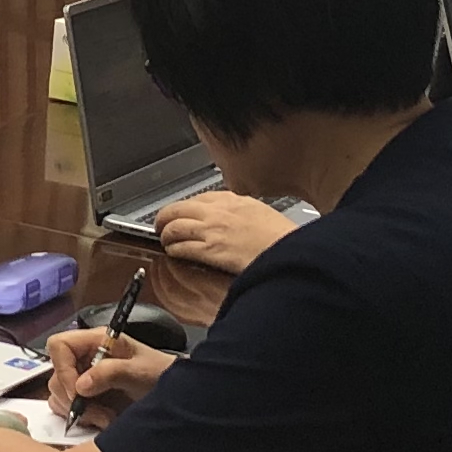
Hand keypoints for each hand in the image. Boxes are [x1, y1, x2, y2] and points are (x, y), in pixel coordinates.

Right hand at [42, 322, 174, 417]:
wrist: (175, 395)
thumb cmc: (160, 374)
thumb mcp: (139, 371)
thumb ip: (110, 373)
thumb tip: (80, 386)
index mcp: (96, 342)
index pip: (59, 346)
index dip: (62, 368)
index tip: (78, 392)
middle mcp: (85, 358)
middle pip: (56, 375)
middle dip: (73, 399)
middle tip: (98, 413)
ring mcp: (84, 378)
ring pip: (59, 395)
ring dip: (80, 412)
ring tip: (106, 418)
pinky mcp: (86, 398)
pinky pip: (67, 409)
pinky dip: (83, 419)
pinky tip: (104, 420)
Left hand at [157, 190, 300, 274]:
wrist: (289, 252)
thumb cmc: (282, 238)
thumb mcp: (261, 214)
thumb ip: (242, 212)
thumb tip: (231, 218)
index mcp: (233, 199)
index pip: (198, 198)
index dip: (186, 208)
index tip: (182, 214)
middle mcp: (218, 211)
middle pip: (178, 208)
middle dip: (165, 217)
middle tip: (162, 225)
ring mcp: (212, 229)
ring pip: (174, 226)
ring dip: (166, 234)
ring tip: (165, 240)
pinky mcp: (209, 249)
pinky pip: (181, 246)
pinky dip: (173, 249)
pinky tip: (174, 253)